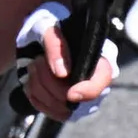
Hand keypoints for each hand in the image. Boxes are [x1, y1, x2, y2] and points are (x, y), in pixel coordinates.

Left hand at [21, 3, 117, 121]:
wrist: (35, 38)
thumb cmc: (46, 28)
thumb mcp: (47, 26)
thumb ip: (55, 44)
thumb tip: (62, 73)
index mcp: (100, 57)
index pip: (104, 79)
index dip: (89, 91)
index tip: (70, 94)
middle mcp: (96, 80)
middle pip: (80, 100)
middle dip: (50, 83)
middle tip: (37, 61)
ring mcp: (81, 95)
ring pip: (62, 109)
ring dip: (39, 87)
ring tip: (33, 66)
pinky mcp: (66, 105)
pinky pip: (50, 112)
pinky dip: (35, 96)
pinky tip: (33, 80)